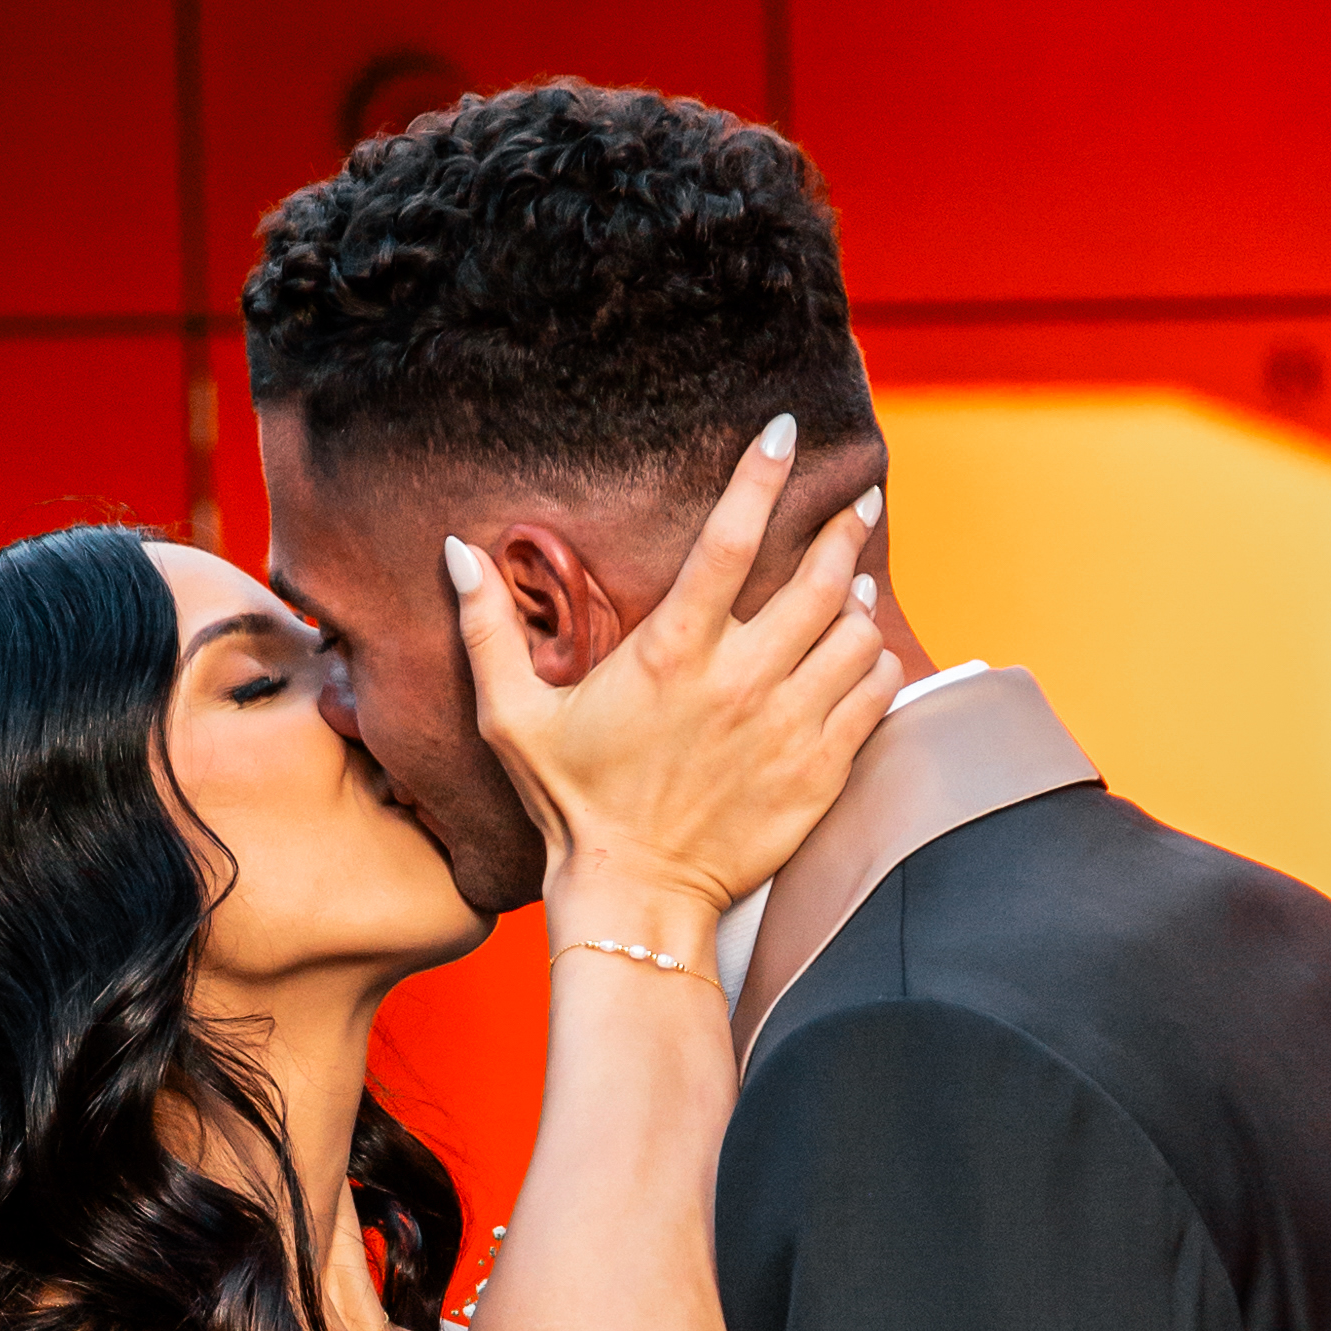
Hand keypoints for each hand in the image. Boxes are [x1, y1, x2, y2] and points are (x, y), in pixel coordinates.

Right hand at [458, 420, 894, 934]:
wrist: (635, 899)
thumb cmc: (573, 807)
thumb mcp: (512, 718)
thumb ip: (487, 629)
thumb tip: (456, 551)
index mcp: (671, 654)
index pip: (730, 538)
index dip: (761, 475)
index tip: (783, 432)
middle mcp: (740, 682)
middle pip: (818, 578)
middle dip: (840, 530)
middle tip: (853, 503)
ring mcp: (788, 727)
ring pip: (854, 633)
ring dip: (856, 598)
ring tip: (851, 582)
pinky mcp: (819, 771)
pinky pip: (872, 694)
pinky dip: (875, 663)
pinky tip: (862, 652)